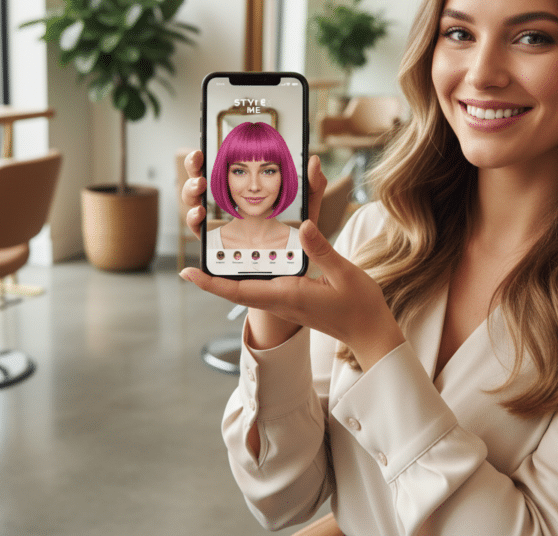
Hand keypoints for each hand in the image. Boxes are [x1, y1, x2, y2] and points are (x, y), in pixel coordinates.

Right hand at [181, 149, 327, 240]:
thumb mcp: (307, 207)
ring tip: (200, 186)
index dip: (204, 158)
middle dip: (193, 168)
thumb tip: (314, 160)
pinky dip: (193, 220)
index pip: (217, 168)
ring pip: (193, 203)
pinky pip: (198, 232)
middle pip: (199, 182)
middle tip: (197, 161)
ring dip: (190, 191)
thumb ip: (313, 185)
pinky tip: (199, 213)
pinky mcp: (216, 244)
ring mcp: (218, 223)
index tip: (202, 148)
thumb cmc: (297, 233)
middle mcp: (226, 203)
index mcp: (243, 188)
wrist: (291, 265)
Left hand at [181, 220, 404, 370]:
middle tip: (201, 236)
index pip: (239, 291)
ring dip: (234, 265)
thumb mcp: (345, 273)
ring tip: (221, 236)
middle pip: (237, 285)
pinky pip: (266, 280)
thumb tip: (301, 225)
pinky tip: (258, 246)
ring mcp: (286, 298)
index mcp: (287, 294)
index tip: (188, 272)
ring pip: (250, 282)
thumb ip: (322, 249)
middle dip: (216, 268)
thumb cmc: (360, 307)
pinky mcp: (293, 295)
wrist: (370, 332)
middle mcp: (281, 298)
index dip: (211, 283)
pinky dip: (256, 264)